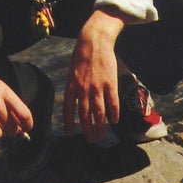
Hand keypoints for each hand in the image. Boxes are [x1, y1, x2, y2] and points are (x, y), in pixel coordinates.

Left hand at [62, 8, 129, 142]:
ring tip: (102, 136)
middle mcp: (82, 90)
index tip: (70, 134)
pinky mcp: (110, 83)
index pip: (68, 109)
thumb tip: (74, 101)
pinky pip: (112, 102)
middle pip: (85, 115)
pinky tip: (114, 121)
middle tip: (90, 140)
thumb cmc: (82, 56)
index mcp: (71, 86)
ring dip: (100, 126)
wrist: (94, 41)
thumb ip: (73, 87)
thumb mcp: (72, 72)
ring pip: (99, 112)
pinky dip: (113, 113)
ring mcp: (97, 87)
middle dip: (87, 130)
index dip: (69, 123)